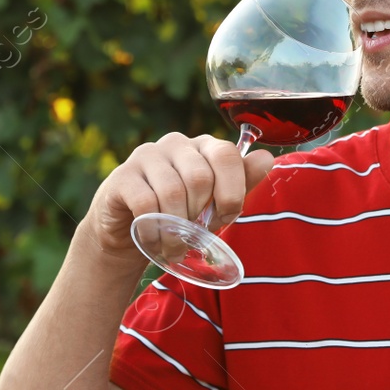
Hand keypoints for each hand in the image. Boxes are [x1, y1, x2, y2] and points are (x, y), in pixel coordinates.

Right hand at [80, 132, 275, 267]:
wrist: (128, 231)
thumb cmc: (180, 214)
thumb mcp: (215, 203)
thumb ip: (241, 182)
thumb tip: (267, 158)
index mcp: (203, 146)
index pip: (227, 155)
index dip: (230, 192)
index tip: (224, 217)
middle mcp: (176, 143)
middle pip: (200, 176)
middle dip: (202, 215)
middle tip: (194, 235)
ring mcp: (146, 156)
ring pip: (173, 191)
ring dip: (177, 229)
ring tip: (174, 247)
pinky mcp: (122, 176)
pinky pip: (146, 203)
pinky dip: (155, 229)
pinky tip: (154, 241)